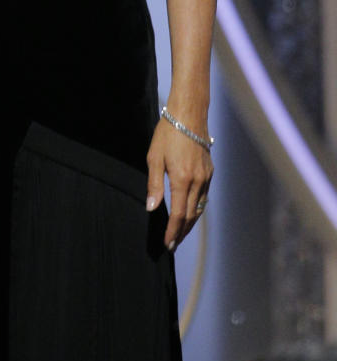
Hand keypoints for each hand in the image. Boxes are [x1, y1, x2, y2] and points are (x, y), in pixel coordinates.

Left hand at [146, 115, 213, 250]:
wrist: (189, 115)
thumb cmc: (167, 134)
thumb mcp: (154, 158)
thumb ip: (154, 185)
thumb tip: (151, 208)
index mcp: (182, 179)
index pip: (178, 214)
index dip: (172, 232)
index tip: (167, 244)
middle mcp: (198, 181)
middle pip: (191, 216)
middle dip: (181, 232)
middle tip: (173, 245)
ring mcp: (206, 177)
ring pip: (200, 208)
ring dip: (190, 223)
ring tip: (180, 234)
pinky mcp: (209, 172)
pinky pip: (204, 197)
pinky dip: (197, 209)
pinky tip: (190, 213)